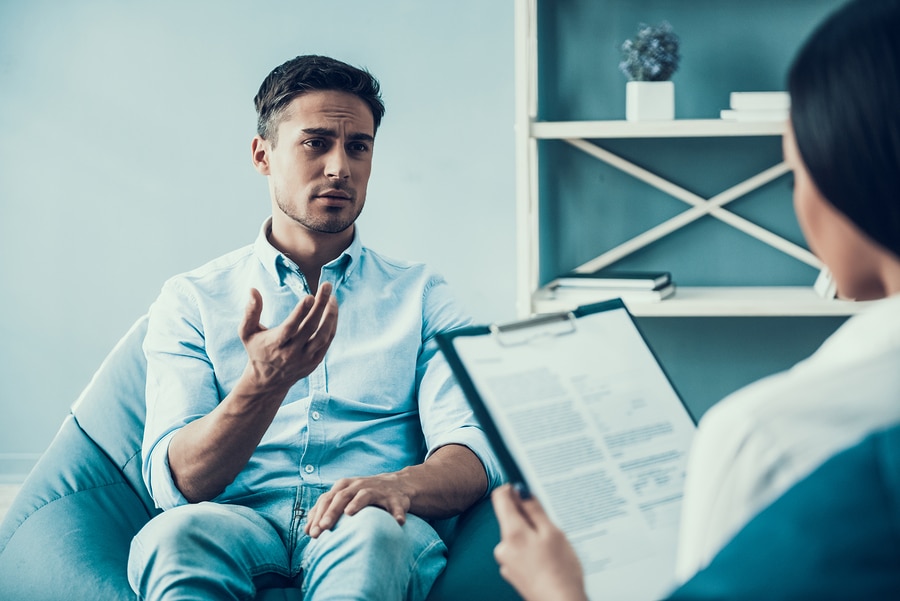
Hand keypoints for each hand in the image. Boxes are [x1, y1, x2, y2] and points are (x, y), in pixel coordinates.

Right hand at [239, 282, 337, 393]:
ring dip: (330, 316)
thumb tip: (252, 290)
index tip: (310, 296)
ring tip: (332, 298)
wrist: (268, 381)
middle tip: (327, 286)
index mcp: (275, 344)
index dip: (300, 312)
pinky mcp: (315, 361)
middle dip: (320, 305)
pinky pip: (327, 341)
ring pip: (323, 336)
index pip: (290, 327)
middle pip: (310, 328)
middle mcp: (291, 353)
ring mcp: (305, 358)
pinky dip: (331, 325)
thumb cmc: (257, 350)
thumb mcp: (247, 332)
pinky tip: (332, 310)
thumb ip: (250, 312)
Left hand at [304, 472, 412, 537]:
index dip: (317, 515)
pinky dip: (397, 513)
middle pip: (341, 496)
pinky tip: (397, 522)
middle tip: (323, 528)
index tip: (311, 533)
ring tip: (349, 513)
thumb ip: (326, 511)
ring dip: (356, 503)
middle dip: (331, 512)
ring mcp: (377, 490)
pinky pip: (396, 506)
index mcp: (344, 487)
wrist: (397, 485)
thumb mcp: (344, 497)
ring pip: (364, 495)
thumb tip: (307, 531)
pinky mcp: (395, 497)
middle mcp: (358, 486)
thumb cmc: (363, 494)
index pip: (326, 499)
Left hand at [491, 484, 588, 600]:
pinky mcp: (512, 573)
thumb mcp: (552, 533)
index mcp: (512, 533)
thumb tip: (520, 490)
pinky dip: (532, 551)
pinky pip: (520, 552)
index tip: (526, 490)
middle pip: (510, 518)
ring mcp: (506, 562)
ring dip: (532, 535)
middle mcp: (503, 547)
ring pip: (517, 536)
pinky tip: (547, 561)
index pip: (500, 498)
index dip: (512, 489)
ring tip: (553, 549)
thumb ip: (534, 510)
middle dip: (529, 517)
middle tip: (551, 528)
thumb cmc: (561, 571)